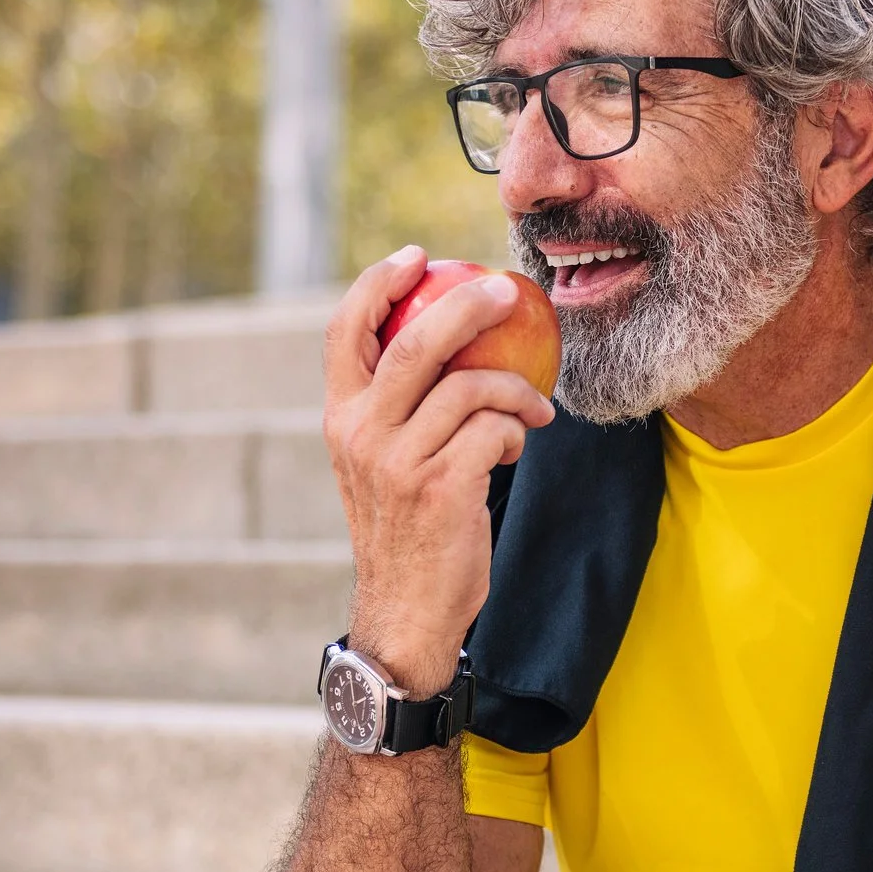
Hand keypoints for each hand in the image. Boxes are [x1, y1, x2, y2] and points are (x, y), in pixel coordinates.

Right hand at [323, 246, 554, 694]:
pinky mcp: (442, 487)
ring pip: (469, 386)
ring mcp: (399, 461)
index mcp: (340, 419)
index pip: (344, 331)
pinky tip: (517, 447)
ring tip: (532, 411)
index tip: (417, 258)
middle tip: (505, 292)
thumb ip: (394, 410)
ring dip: (515, 389)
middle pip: (416, 342)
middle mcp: (360, 433)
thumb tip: (446, 342)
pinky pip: (494, 430)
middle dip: (466, 305)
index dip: (378, 283)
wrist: (406, 613)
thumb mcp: (379, 464)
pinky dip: (516, 431)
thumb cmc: (405, 532)